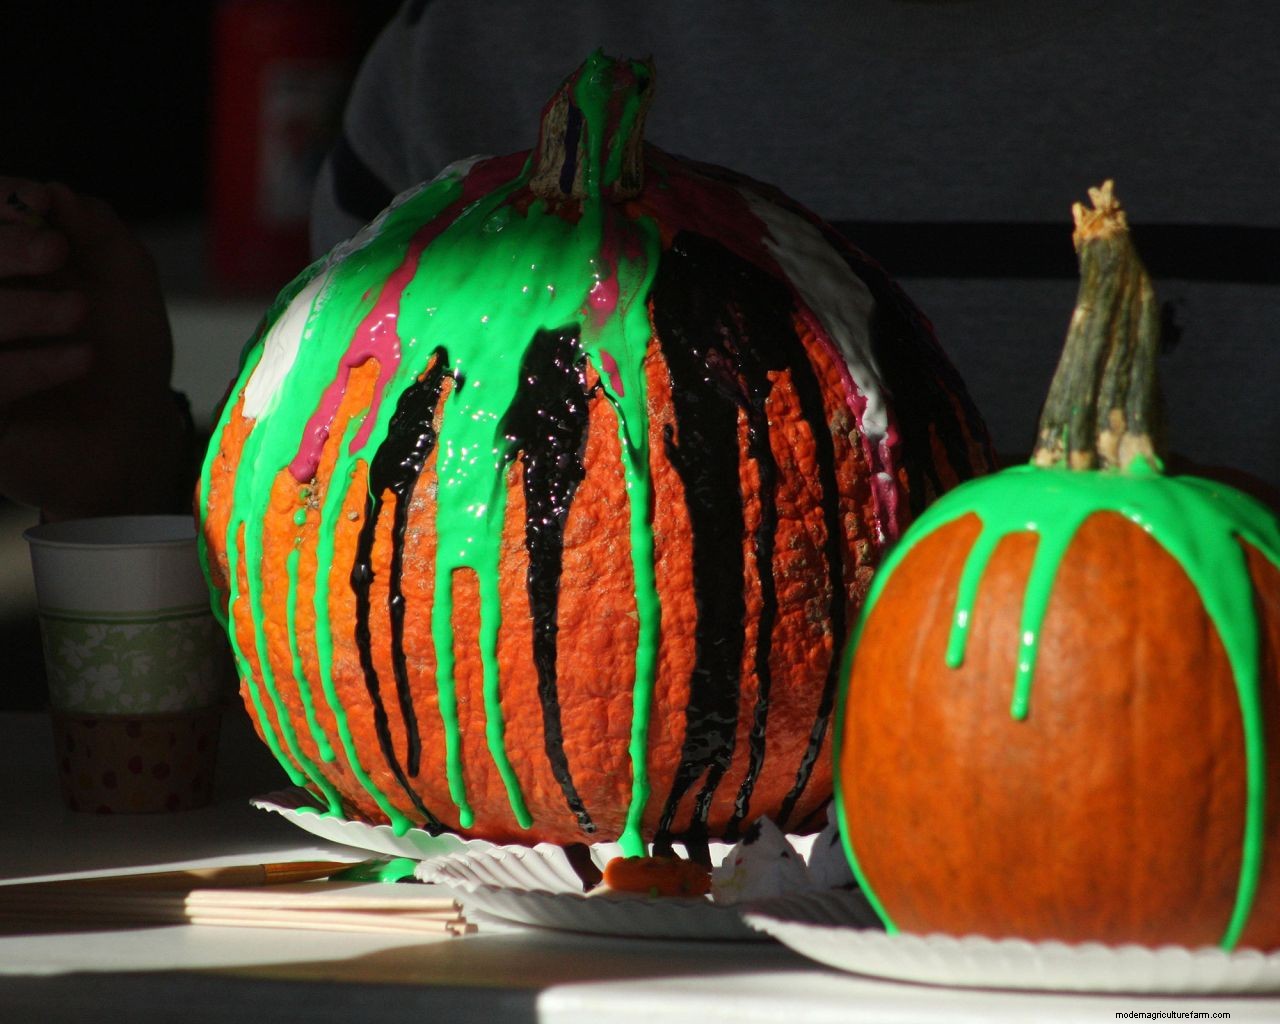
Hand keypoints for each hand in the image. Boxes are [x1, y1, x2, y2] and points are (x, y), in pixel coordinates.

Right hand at [0, 179, 189, 519]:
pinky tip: (82, 359)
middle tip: (54, 251)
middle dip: (4, 248)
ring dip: (23, 308)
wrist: (134, 439)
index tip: (37, 204)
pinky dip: (31, 366)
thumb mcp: (127, 286)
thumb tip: (53, 190)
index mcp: (4, 269)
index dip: (1, 204)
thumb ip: (100, 233)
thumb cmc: (124, 357)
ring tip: (81, 312)